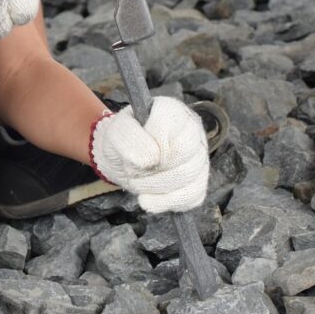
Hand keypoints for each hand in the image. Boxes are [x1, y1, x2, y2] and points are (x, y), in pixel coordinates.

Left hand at [91, 96, 209, 212]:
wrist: (122, 161)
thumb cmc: (122, 141)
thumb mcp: (115, 132)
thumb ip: (129, 138)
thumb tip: (150, 160)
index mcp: (174, 112)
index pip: (174, 123)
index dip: (152, 141)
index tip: (135, 150)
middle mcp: (193, 132)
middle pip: (184, 152)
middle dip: (151, 168)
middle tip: (132, 172)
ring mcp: (199, 159)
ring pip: (189, 177)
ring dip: (154, 186)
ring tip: (136, 182)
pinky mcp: (197, 183)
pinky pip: (192, 197)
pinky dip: (166, 202)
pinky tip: (148, 199)